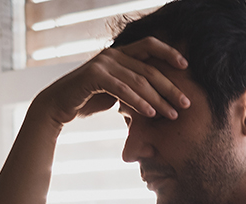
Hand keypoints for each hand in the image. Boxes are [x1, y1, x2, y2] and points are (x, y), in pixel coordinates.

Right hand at [34, 36, 190, 124]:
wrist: (58, 106)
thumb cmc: (87, 100)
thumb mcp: (116, 92)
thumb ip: (133, 88)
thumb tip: (157, 97)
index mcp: (120, 53)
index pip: (149, 46)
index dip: (169, 53)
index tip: (187, 67)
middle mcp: (113, 54)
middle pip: (149, 69)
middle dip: (171, 87)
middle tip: (187, 103)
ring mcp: (103, 63)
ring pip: (139, 81)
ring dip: (159, 99)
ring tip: (173, 114)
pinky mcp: (94, 76)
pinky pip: (122, 89)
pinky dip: (138, 102)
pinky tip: (151, 114)